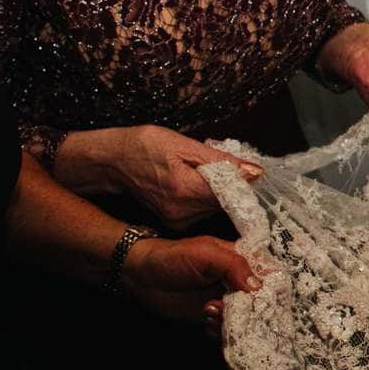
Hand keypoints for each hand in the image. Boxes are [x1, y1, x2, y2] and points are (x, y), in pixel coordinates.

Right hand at [62, 125, 263, 230]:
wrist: (113, 162)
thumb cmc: (145, 147)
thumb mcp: (185, 145)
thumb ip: (223, 161)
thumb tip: (256, 172)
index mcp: (187, 191)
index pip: (234, 195)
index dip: (246, 183)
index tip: (252, 173)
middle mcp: (184, 213)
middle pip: (227, 202)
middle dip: (231, 183)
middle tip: (219, 164)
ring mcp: (179, 222)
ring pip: (217, 207)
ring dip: (217, 189)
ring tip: (199, 170)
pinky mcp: (176, 224)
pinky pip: (204, 210)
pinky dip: (205, 196)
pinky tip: (193, 182)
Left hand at [119, 235, 262, 319]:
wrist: (140, 276)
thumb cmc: (173, 257)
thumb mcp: (206, 255)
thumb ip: (234, 266)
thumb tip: (258, 288)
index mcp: (242, 260)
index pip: (270, 275)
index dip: (274, 290)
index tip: (268, 302)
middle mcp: (238, 281)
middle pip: (261, 302)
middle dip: (251, 311)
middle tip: (230, 309)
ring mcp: (226, 300)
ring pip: (245, 319)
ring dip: (233, 322)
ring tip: (211, 312)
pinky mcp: (213, 316)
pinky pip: (227, 329)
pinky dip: (221, 331)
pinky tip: (207, 321)